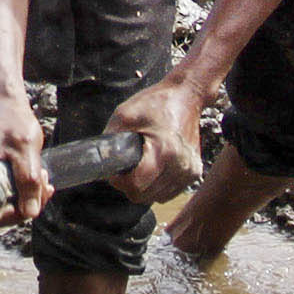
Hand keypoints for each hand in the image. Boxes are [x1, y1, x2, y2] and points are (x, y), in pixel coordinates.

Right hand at [0, 93, 49, 226]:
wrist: (9, 105)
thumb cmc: (14, 121)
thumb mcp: (25, 149)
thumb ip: (28, 180)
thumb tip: (31, 213)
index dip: (7, 215)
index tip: (30, 206)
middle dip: (21, 206)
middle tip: (45, 191)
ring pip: (0, 203)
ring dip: (25, 198)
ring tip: (44, 181)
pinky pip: (2, 193)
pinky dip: (21, 191)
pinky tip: (39, 180)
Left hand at [102, 77, 206, 204]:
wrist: (186, 96)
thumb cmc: (156, 103)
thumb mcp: (125, 114)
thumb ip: (110, 139)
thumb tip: (99, 161)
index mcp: (164, 150)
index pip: (136, 186)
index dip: (120, 182)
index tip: (116, 171)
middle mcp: (180, 165)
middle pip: (144, 196)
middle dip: (130, 185)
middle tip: (126, 167)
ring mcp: (189, 172)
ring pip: (157, 198)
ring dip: (144, 187)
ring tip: (141, 165)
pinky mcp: (194, 174)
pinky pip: (169, 192)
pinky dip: (158, 186)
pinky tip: (154, 168)